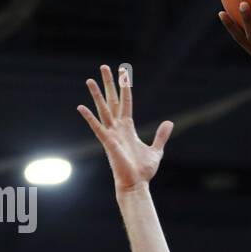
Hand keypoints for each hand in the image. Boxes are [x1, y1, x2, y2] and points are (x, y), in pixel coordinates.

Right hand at [77, 65, 172, 194]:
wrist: (136, 184)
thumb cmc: (143, 170)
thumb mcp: (156, 150)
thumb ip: (161, 135)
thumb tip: (169, 122)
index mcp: (127, 128)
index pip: (125, 102)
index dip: (125, 87)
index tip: (123, 72)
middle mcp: (117, 128)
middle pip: (112, 101)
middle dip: (109, 84)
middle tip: (104, 66)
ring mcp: (111, 134)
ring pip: (103, 110)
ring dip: (97, 95)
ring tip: (90, 80)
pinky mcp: (108, 143)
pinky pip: (97, 127)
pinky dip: (89, 118)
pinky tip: (80, 107)